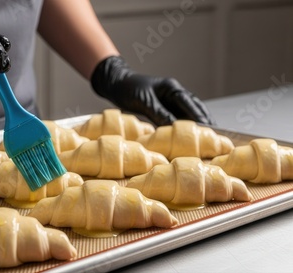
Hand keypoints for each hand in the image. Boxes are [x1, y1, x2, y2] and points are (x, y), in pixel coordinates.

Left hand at [91, 56, 214, 125]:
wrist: (115, 85)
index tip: (208, 128)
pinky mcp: (162, 108)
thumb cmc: (128, 89)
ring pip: (186, 113)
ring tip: (206, 138)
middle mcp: (173, 93)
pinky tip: (187, 137)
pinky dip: (182, 126)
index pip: (189, 103)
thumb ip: (159, 113)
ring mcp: (169, 100)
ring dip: (195, 124)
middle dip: (204, 120)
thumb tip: (173, 127)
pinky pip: (176, 118)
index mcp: (171, 87)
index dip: (199, 116)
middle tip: (216, 135)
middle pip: (193, 107)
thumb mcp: (144, 101)